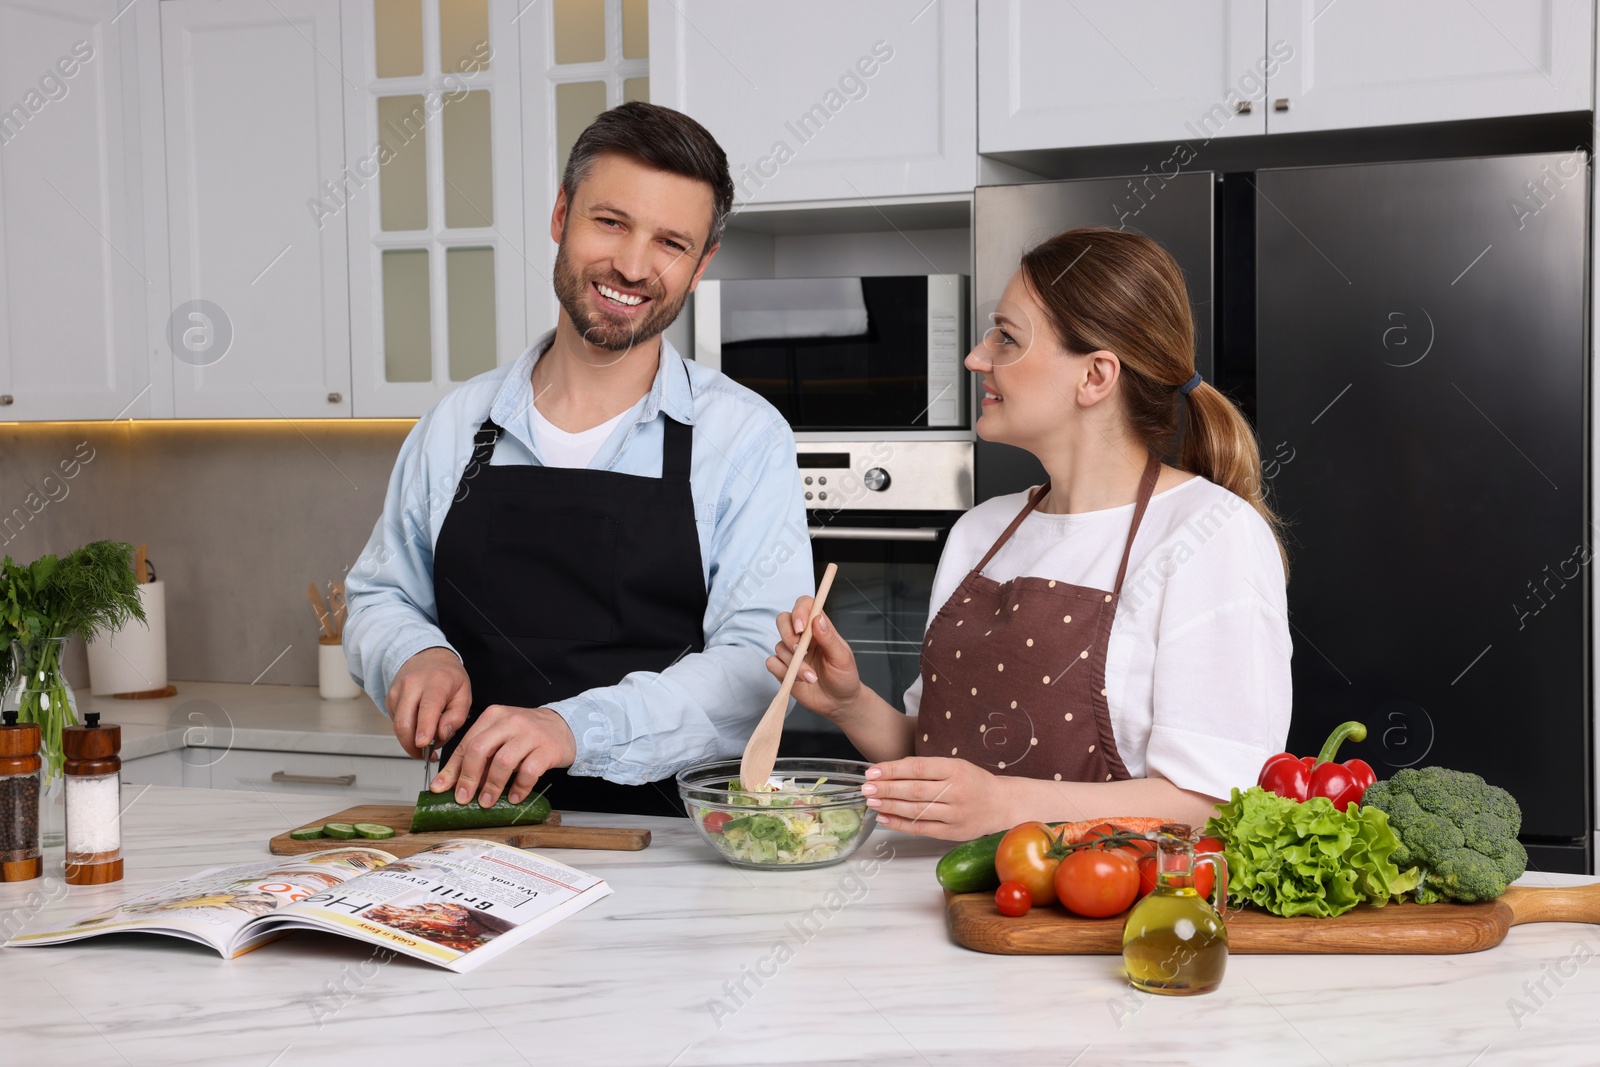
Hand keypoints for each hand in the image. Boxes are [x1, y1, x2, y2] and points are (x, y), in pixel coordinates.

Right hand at [387, 646, 471, 758]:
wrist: (427, 657)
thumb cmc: (448, 677)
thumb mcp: (464, 693)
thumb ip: (456, 717)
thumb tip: (441, 734)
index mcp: (436, 682)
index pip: (427, 708)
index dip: (424, 729)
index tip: (422, 745)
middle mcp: (412, 685)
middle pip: (404, 723)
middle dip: (412, 746)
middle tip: (425, 755)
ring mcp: (397, 692)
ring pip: (397, 726)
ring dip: (410, 741)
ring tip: (426, 740)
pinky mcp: (389, 699)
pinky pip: (395, 722)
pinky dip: (406, 731)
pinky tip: (418, 726)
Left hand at [430, 705, 576, 806]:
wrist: (565, 726)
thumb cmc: (527, 734)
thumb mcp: (501, 737)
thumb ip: (480, 755)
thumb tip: (453, 782)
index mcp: (493, 716)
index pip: (466, 743)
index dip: (452, 769)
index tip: (441, 788)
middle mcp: (510, 721)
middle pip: (480, 749)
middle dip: (468, 777)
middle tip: (463, 798)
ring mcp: (530, 734)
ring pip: (503, 762)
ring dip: (492, 786)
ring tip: (487, 802)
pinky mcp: (547, 748)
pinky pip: (528, 771)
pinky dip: (519, 788)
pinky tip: (515, 797)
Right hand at [767, 595, 861, 721]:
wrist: (838, 703)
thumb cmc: (844, 677)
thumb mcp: (842, 657)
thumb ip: (829, 638)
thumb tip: (817, 619)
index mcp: (819, 628)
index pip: (805, 605)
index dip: (799, 610)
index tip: (801, 627)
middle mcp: (803, 637)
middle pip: (783, 620)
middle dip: (788, 635)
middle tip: (800, 650)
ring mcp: (791, 653)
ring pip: (778, 645)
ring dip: (794, 663)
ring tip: (811, 677)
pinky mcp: (783, 668)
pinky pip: (771, 663)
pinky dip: (782, 672)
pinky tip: (798, 680)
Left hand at [861, 757, 1008, 840]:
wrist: (1002, 804)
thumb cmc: (974, 782)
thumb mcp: (955, 765)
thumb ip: (927, 768)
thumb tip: (891, 770)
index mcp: (955, 769)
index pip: (918, 768)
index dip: (892, 770)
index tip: (873, 772)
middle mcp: (956, 791)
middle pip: (914, 790)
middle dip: (886, 789)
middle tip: (866, 788)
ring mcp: (954, 814)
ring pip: (916, 810)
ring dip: (889, 806)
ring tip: (872, 801)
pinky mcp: (952, 832)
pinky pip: (921, 828)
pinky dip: (900, 824)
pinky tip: (884, 818)